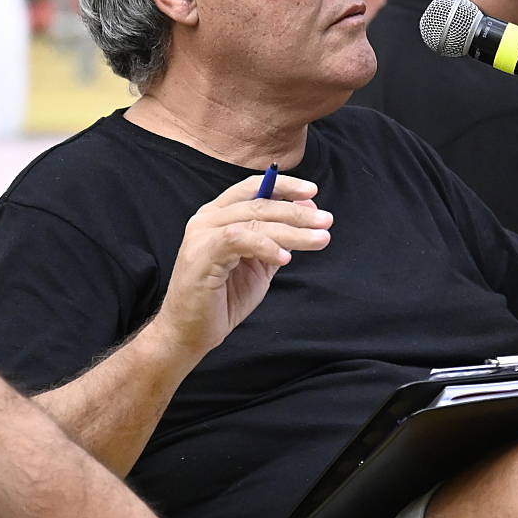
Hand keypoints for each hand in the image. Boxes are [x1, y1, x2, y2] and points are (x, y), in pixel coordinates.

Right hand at [149, 173, 331, 361]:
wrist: (191, 332)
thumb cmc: (223, 299)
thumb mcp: (259, 264)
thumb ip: (279, 238)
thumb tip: (309, 212)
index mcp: (218, 215)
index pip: (253, 188)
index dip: (283, 185)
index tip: (312, 193)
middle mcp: (207, 219)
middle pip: (258, 203)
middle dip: (297, 212)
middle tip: (326, 221)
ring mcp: (201, 235)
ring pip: (253, 220)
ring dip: (291, 230)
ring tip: (319, 239)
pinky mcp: (201, 255)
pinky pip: (238, 240)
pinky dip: (265, 246)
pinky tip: (285, 258)